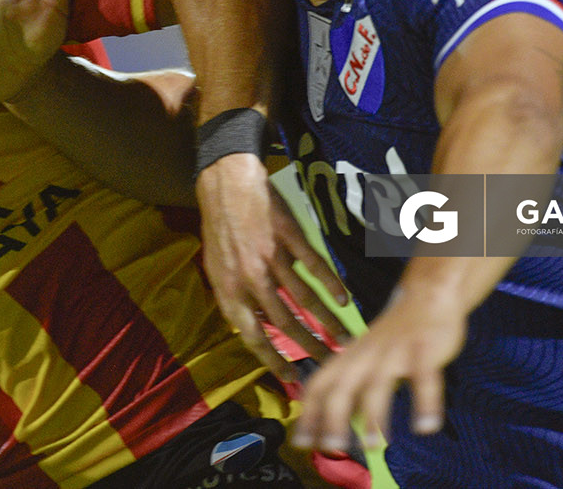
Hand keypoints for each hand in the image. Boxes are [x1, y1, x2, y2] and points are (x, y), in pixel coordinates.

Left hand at [197, 153, 348, 380]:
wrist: (223, 182)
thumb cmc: (220, 227)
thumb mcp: (217, 269)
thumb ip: (238, 298)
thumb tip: (258, 325)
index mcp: (229, 290)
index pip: (253, 336)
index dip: (273, 361)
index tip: (293, 380)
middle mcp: (250, 278)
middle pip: (284, 322)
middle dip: (309, 347)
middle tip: (330, 362)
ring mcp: (270, 256)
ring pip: (303, 297)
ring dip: (326, 321)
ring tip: (345, 338)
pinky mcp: (287, 235)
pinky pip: (312, 265)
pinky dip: (330, 283)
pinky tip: (344, 299)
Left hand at [291, 281, 465, 452]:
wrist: (426, 297)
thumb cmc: (392, 336)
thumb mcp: (364, 360)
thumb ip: (350, 389)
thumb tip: (333, 426)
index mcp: (349, 358)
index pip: (319, 385)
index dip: (309, 413)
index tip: (301, 442)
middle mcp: (366, 355)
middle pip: (343, 386)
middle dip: (334, 417)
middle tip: (332, 447)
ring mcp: (395, 352)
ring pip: (378, 383)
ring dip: (373, 415)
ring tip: (371, 445)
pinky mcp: (424, 349)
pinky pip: (425, 377)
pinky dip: (425, 402)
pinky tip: (426, 427)